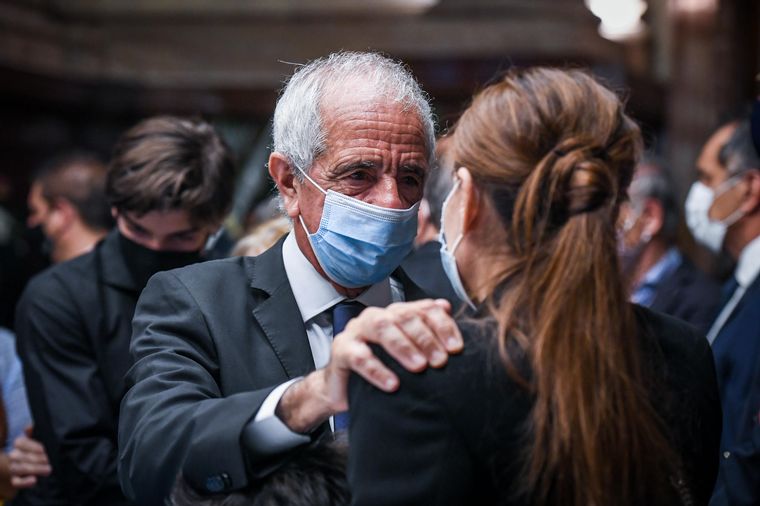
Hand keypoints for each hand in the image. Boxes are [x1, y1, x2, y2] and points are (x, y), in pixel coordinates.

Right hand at [9, 427, 50, 488]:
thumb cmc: (42, 448)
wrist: (42, 463)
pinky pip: (16, 482)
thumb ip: (36, 432)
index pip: (19, 442)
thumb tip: (29, 427)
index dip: (31, 446)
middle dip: (35, 459)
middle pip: (18, 456)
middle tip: (48, 460)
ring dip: (34, 469)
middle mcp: (13, 455)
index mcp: (19, 443)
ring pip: (17, 468)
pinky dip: (24, 482)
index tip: (43, 450)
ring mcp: (13, 468)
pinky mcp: (16, 480)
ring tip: (48, 469)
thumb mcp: (41, 438)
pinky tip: (34, 480)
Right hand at [277, 299, 461, 431]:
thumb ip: (426, 330)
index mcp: (395, 314)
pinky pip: (359, 356)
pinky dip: (377, 370)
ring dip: (402, 346)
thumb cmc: (381, 367)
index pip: (423, 309)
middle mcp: (376, 316)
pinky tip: (392, 384)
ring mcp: (357, 330)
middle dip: (425, 338)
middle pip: (403, 316)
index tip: (456, 348)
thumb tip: (446, 307)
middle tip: (440, 362)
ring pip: (381, 327)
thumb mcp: (407, 353)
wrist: (344, 388)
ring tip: (419, 367)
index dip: (442, 325)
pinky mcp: (341, 350)